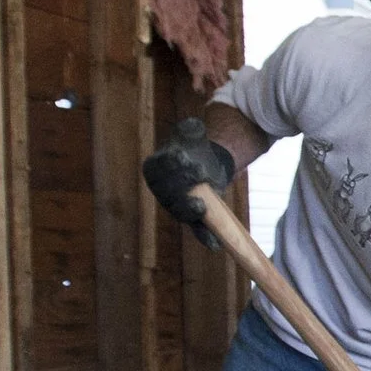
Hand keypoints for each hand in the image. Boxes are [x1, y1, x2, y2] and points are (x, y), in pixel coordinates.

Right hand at [143, 116, 235, 243]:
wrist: (206, 165)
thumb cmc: (193, 148)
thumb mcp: (191, 133)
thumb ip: (191, 129)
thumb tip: (194, 125)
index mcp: (155, 167)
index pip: (161, 166)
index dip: (173, 162)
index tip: (185, 157)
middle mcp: (161, 190)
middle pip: (169, 190)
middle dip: (183, 185)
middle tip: (200, 176)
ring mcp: (176, 206)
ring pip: (180, 211)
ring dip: (190, 211)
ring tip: (200, 208)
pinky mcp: (192, 219)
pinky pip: (197, 230)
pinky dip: (205, 237)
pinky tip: (215, 245)